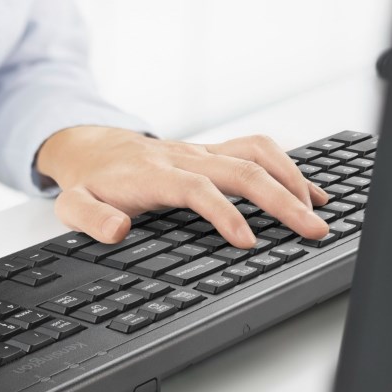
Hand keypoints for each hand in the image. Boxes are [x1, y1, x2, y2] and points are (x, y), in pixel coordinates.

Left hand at [35, 127, 329, 246]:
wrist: (91, 150)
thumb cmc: (89, 183)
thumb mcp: (73, 206)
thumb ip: (90, 219)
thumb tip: (118, 230)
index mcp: (152, 175)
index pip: (197, 189)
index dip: (224, 213)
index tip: (248, 242)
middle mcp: (183, 158)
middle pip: (240, 171)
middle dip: (280, 200)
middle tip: (310, 231)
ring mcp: (201, 152)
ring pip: (256, 155)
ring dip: (292, 180)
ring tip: (318, 213)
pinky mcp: (212, 151)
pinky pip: (256, 149)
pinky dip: (288, 166)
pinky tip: (310, 192)